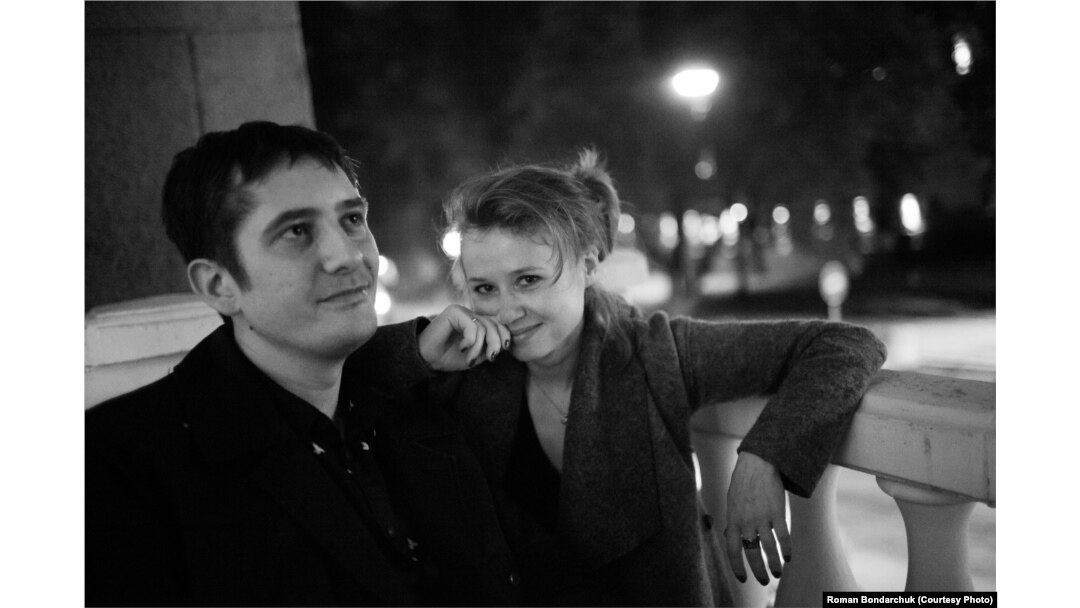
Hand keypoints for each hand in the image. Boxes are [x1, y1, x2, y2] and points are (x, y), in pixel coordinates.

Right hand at [419, 305, 510, 370]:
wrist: (426, 358)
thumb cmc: (449, 357)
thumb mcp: (476, 354)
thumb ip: (490, 347)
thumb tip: (505, 342)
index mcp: (477, 322)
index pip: (500, 323)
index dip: (505, 336)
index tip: (502, 350)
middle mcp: (471, 314)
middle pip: (495, 325)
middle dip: (496, 344)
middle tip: (489, 358)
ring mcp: (462, 311)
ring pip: (484, 328)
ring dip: (479, 348)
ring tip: (469, 358)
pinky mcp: (454, 312)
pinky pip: (473, 327)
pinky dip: (470, 342)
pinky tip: (461, 347)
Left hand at [723, 451, 790, 585]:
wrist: (758, 462)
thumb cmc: (743, 481)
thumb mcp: (731, 501)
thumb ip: (732, 519)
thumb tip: (726, 535)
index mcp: (733, 519)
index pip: (732, 550)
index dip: (737, 567)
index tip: (743, 579)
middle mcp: (746, 521)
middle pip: (751, 552)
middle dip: (758, 570)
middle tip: (764, 580)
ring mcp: (762, 516)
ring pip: (768, 548)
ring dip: (774, 564)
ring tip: (778, 572)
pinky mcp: (777, 511)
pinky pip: (783, 536)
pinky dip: (786, 549)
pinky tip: (789, 557)